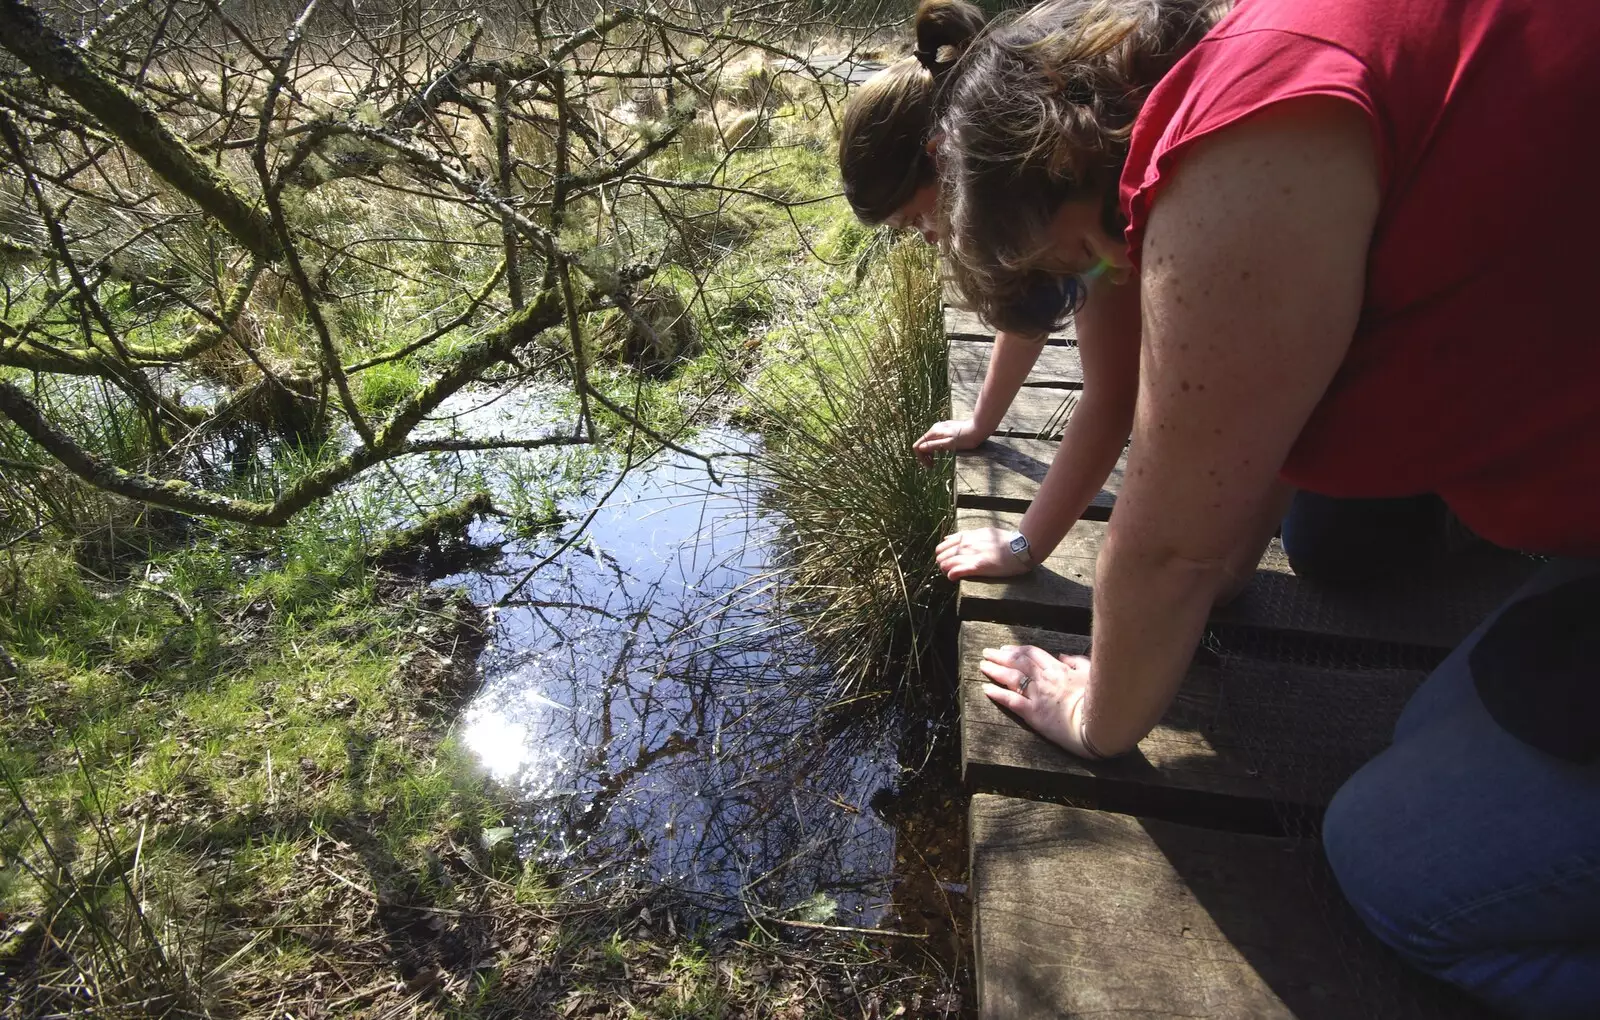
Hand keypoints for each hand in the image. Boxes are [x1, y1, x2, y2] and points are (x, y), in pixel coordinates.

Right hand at [913, 418, 985, 466]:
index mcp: (934, 432)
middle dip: (925, 456)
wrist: (979, 428)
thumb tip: (920, 449)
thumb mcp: (950, 444)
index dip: (921, 457)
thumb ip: (934, 445)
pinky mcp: (947, 429)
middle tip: (933, 466)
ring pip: (929, 442)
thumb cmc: (966, 438)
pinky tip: (943, 453)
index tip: (930, 466)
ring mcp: (941, 428)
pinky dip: (936, 448)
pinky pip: (936, 439)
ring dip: (930, 453)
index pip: (918, 445)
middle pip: (922, 443)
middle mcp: (935, 428)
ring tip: (937, 462)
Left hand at [935, 527, 1030, 580]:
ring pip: (944, 564)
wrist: (1020, 547)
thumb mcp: (983, 532)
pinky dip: (951, 576)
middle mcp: (965, 544)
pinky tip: (954, 578)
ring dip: (946, 571)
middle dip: (942, 565)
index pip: (942, 546)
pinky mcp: (977, 566)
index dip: (942, 556)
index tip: (948, 562)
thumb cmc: (1005, 541)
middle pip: (941, 556)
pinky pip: (955, 571)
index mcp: (967, 537)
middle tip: (951, 571)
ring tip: (953, 576)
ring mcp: (970, 555)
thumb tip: (948, 539)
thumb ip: (966, 536)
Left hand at [979, 645, 1104, 758]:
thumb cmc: (1101, 699)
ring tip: (983, 666)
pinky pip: (1011, 701)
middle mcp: (1045, 679)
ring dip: (995, 670)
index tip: (1005, 649)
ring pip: (1011, 678)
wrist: (1100, 723)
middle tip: (986, 653)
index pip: (1032, 654)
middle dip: (1000, 656)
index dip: (1016, 650)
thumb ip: (1077, 662)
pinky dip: (997, 694)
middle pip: (1017, 663)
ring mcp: (1038, 696)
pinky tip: (986, 689)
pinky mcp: (1034, 714)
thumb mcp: (1091, 674)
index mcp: (1058, 669)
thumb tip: (1063, 656)